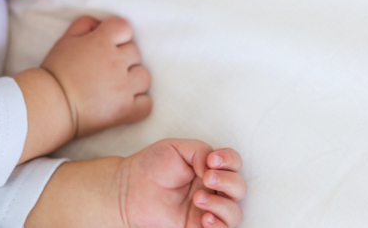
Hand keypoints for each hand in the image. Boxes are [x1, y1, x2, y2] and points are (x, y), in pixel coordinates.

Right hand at [40, 16, 151, 137]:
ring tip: (116, 86)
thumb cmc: (55, 72)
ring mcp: (123, 88)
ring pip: (144, 77)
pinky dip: (139, 103)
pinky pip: (146, 104)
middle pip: (135, 53)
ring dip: (133, 80)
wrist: (48, 106)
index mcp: (101, 43)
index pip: (124, 27)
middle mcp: (116, 63)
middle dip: (123, 59)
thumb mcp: (65, 41)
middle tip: (105, 70)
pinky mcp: (125, 110)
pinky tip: (125, 102)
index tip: (108, 45)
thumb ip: (85, 25)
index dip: (117, 35)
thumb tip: (101, 25)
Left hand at [119, 139, 246, 227]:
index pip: (234, 163)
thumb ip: (200, 151)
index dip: (229, 160)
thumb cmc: (151, 166)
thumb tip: (213, 168)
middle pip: (239, 188)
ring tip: (199, 199)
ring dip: (222, 205)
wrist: (128, 189)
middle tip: (207, 178)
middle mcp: (212, 190)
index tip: (212, 160)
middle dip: (227, 181)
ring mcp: (206, 210)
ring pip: (234, 213)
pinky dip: (218, 225)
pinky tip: (205, 218)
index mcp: (210, 168)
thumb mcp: (176, 148)